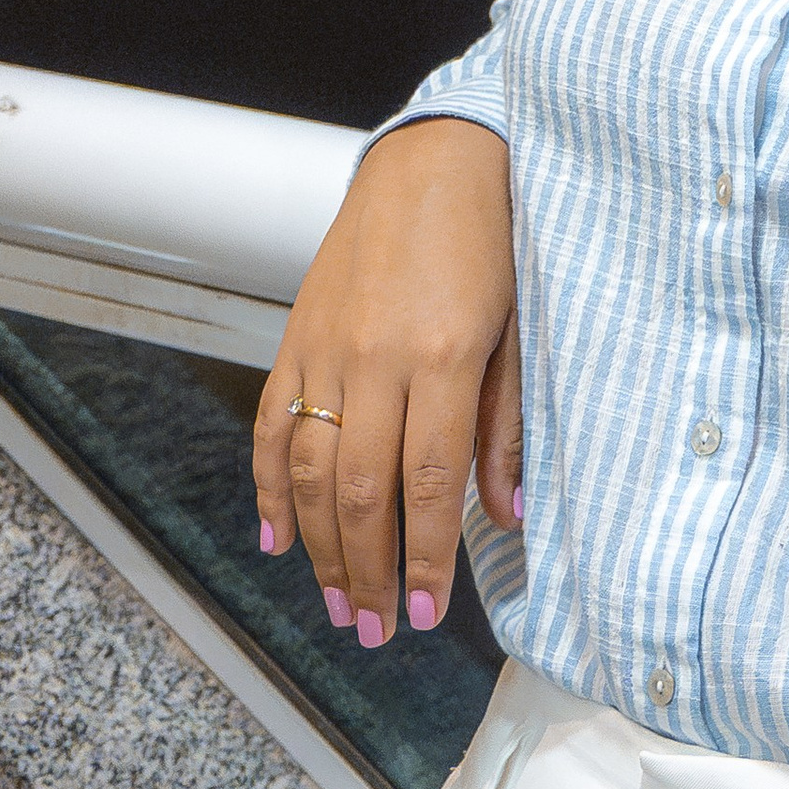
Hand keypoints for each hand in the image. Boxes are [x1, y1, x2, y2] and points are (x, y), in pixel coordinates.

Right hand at [253, 116, 517, 651]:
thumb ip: (505, 426)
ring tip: (335, 603)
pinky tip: (277, 537)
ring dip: (320, 546)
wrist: (434, 157)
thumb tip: (507, 516)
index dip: (423, 556)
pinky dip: (270, 486)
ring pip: (313, 469)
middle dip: (365, 570)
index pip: (428, 481)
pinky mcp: (297, 334)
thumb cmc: (490, 240)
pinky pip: (274, 424)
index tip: (424, 614)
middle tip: (372, 631)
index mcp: (445, 356)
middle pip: (363, 489)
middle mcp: (377, 357)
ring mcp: (328, 347)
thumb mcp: (517, 327)